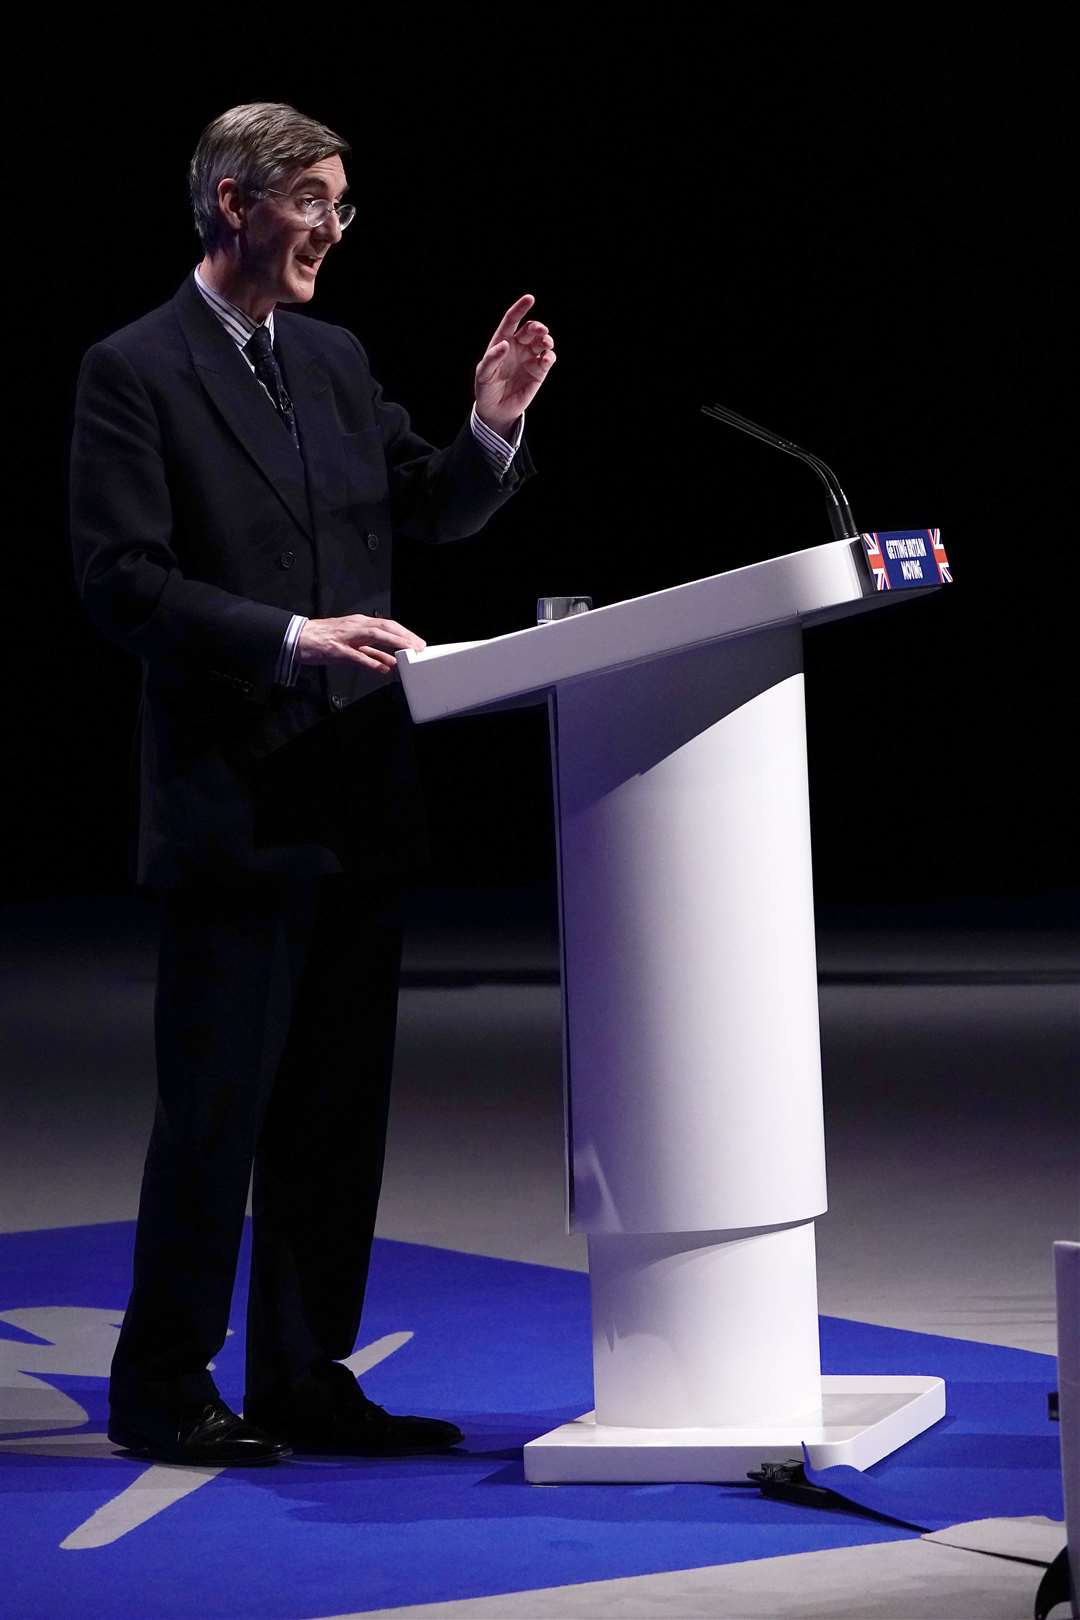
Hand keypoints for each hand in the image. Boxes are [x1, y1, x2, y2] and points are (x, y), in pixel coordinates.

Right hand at [297, 614, 425, 675]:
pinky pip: (356, 655)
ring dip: (393, 643)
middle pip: (385, 627)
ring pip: (374, 636)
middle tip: (418, 647)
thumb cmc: (323, 640)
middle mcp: (355, 626)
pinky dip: (370, 660)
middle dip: (404, 637)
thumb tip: (389, 662)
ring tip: (407, 652)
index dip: (404, 633)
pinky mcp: (336, 649)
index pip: (387, 625)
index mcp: (359, 623)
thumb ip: (370, 653)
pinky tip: (382, 667)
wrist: (297, 638)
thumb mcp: (351, 644)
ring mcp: (345, 637)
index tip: (417, 642)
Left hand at [474, 294, 555, 438]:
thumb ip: (492, 358)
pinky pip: (548, 359)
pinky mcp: (539, 371)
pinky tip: (546, 359)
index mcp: (502, 341)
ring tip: (546, 344)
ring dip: (546, 339)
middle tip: (541, 331)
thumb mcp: (483, 374)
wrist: (496, 410)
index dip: (521, 308)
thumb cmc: (486, 388)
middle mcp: (518, 346)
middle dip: (537, 327)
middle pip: (531, 329)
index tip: (530, 298)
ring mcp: (529, 358)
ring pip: (542, 341)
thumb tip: (506, 345)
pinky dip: (550, 356)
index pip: (512, 320)